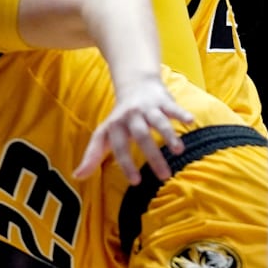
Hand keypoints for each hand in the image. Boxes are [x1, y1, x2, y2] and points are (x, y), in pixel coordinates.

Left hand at [74, 77, 193, 183]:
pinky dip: (181, 114)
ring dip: (169, 135)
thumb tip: (76, 176)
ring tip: (179, 151)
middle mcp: (130, 116)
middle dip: (152, 156)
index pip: (118, 147)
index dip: (126, 164)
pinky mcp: (163, 100)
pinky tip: (190, 122)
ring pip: (158, 121)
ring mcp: (147, 108)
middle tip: (164, 176)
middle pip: (141, 136)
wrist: (135, 85)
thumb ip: (91, 156)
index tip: (136, 182)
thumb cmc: (120, 119)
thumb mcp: (103, 135)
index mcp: (114, 126)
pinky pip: (173, 107)